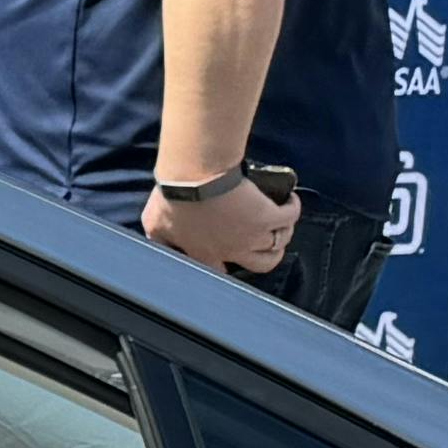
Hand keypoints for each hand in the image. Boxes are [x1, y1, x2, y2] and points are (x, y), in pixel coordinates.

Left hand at [145, 174, 298, 275]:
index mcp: (204, 254)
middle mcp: (232, 251)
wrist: (193, 175)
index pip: (220, 272)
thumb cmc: (171, 196)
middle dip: (268, 255)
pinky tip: (289, 200)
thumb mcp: (155, 224)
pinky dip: (292, 209)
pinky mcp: (268, 217)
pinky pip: (290, 218)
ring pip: (279, 245)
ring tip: (279, 219)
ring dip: (282, 232)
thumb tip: (160, 247)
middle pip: (262, 264)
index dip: (229, 264)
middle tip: (266, 239)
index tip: (233, 253)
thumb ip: (160, 240)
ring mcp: (252, 236)